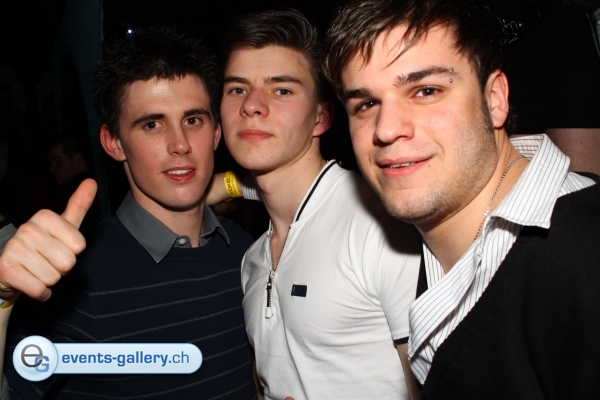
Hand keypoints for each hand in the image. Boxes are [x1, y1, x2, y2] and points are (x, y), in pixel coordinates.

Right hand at [0, 179, 96, 300]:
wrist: (9, 271)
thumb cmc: (42, 248)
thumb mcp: (63, 226)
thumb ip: (78, 206)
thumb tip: (92, 181)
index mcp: (45, 216)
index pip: (79, 245)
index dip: (72, 252)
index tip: (57, 248)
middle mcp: (27, 228)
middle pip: (68, 262)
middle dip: (61, 268)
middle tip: (46, 261)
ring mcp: (14, 248)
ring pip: (54, 277)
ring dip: (49, 280)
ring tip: (36, 270)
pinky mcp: (6, 269)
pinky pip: (40, 290)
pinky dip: (40, 292)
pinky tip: (30, 282)